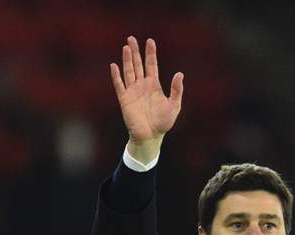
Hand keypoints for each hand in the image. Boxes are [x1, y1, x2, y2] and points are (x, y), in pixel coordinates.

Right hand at [110, 36, 183, 163]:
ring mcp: (133, 91)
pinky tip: (114, 66)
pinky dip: (116, 76)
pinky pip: (119, 85)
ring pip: (129, 71)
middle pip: (138, 64)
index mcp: (154, 85)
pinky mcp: (125, 99)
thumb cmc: (163, 123)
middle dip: (135, 51)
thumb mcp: (174, 105)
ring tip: (126, 47)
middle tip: (131, 38)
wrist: (150, 136)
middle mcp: (142, 85)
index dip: (150, 53)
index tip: (150, 41)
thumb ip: (176, 90)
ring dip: (126, 60)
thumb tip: (180, 73)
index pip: (151, 65)